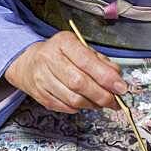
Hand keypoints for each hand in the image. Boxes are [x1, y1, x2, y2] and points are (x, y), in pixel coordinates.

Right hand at [5, 32, 127, 113]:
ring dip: (92, 104)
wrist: (29, 63)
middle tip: (114, 101)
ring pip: (73, 99)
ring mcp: (42, 78)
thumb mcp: (81, 48)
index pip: (86, 61)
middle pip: (79, 83)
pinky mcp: (40, 95)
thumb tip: (117, 78)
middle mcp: (50, 59)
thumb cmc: (60, 55)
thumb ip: (101, 62)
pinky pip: (65, 107)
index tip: (120, 88)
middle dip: (101, 95)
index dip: (105, 77)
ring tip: (100, 102)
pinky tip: (84, 103)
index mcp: (64, 43)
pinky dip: (79, 108)